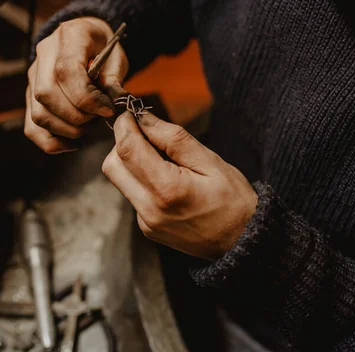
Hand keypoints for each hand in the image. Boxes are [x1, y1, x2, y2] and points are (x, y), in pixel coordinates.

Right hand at [25, 17, 128, 152]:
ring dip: (68, 129)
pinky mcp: (31, 96)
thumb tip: (113, 107)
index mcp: (69, 36)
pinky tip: (72, 143)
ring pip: (39, 114)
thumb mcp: (116, 57)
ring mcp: (33, 77)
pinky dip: (52, 142)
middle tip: (99, 116)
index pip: (66, 72)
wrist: (88, 39)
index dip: (87, 98)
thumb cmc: (103, 48)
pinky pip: (32, 127)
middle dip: (78, 116)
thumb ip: (114, 81)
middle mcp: (44, 55)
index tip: (107, 110)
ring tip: (89, 123)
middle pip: (47, 95)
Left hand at [102, 112, 257, 259]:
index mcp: (167, 190)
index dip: (125, 126)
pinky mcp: (147, 228)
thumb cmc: (233, 200)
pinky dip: (143, 180)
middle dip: (123, 144)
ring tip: (165, 159)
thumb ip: (173, 139)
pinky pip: (133, 196)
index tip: (132, 113)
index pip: (127, 150)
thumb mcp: (210, 161)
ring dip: (132, 162)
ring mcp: (146, 223)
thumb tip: (143, 119)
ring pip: (120, 181)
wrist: (243, 242)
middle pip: (112, 166)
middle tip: (148, 134)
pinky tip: (169, 181)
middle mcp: (149, 210)